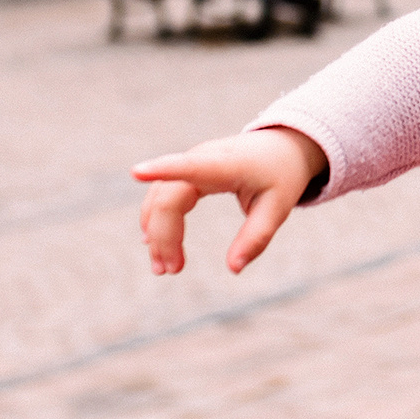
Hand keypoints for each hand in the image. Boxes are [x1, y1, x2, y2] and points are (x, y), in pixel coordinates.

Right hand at [132, 127, 326, 275]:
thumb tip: (234, 269)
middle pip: (168, 198)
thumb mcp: (278, 207)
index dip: (162, 169)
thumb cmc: (282, 175)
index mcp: (225, 164)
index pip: (188, 166)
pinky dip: (158, 220)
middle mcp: (201, 159)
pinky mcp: (189, 171)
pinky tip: (153, 244)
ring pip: (160, 198)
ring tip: (163, 268)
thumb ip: (257, 237)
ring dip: (156, 232)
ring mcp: (191, 163)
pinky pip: (164, 196)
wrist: (284, 147)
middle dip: (163, 235)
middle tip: (170, 271)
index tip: (135, 172)